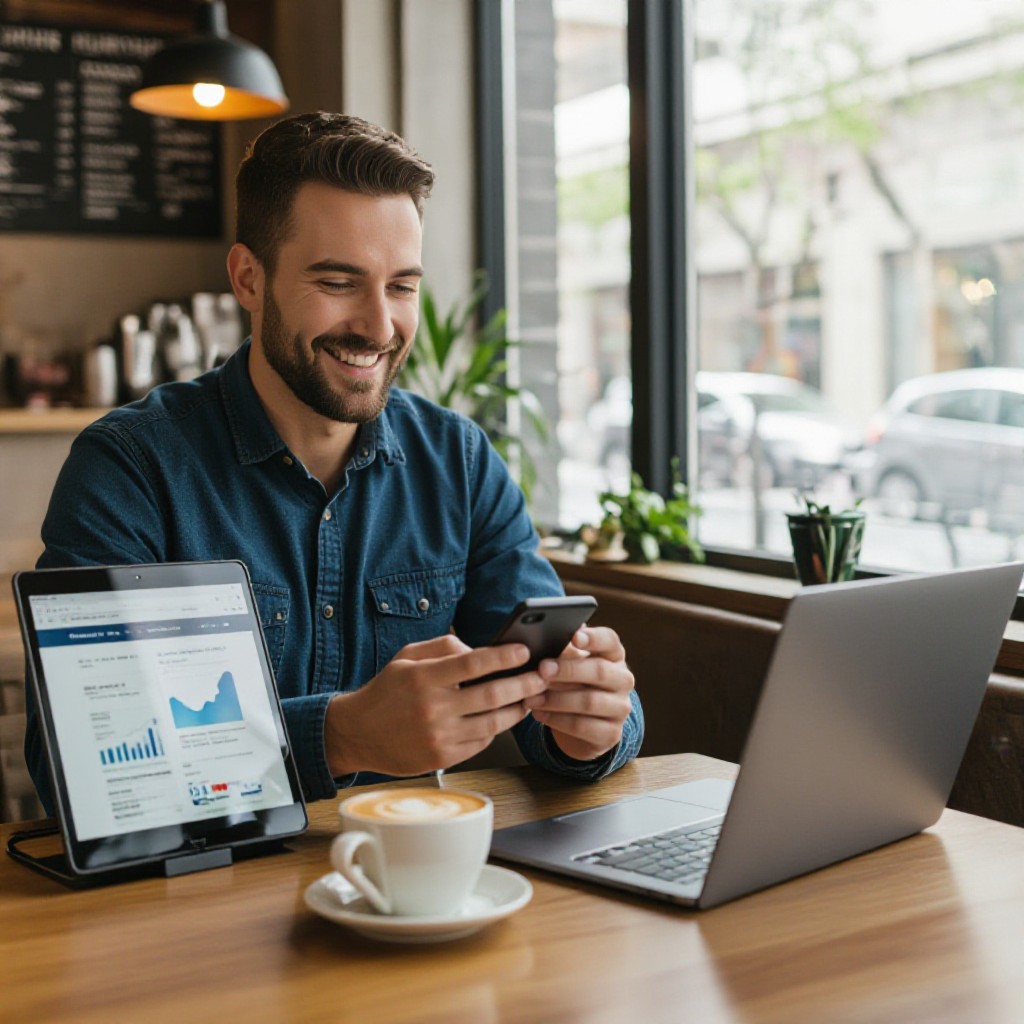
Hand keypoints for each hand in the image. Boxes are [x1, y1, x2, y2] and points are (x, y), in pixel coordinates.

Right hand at [324, 634, 548, 776]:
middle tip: (543, 675)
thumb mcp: (407, 657)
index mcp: (424, 678)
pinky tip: (502, 718)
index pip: (474, 663)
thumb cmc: (387, 691)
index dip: (504, 656)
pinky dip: (496, 729)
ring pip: (493, 723)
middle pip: (492, 695)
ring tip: (531, 697)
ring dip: (518, 709)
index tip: (525, 651)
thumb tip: (479, 648)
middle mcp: (433, 708)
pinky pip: (481, 742)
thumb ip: (443, 646)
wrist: (357, 734)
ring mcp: (439, 736)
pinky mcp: (442, 758)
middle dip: (524, 683)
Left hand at [523, 626, 634, 762]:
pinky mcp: (611, 733)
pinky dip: (557, 720)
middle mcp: (623, 679)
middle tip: (542, 669)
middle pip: (599, 671)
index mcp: (614, 655)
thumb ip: (562, 652)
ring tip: (531, 697)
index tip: (574, 637)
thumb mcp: (569, 665)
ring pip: (589, 701)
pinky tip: (539, 714)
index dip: (594, 638)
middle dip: (568, 670)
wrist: (581, 724)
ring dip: (556, 699)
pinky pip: (582, 727)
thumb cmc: (572, 684)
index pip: (610, 640)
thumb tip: (542, 639)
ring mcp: (620, 708)